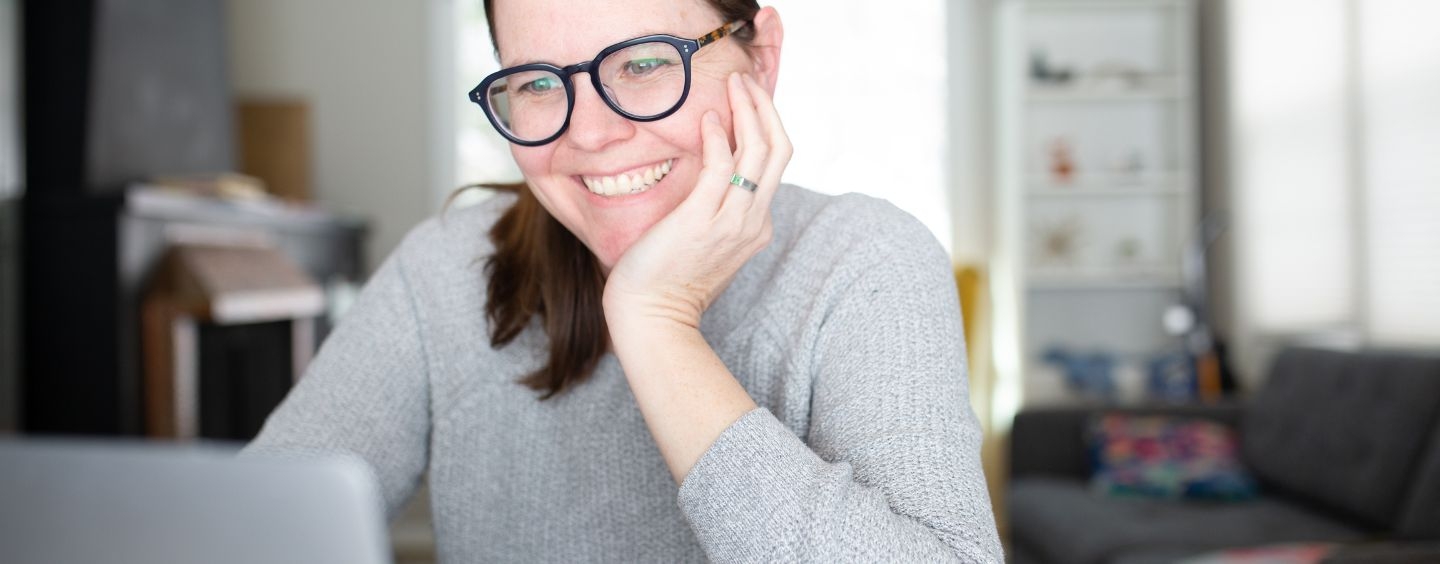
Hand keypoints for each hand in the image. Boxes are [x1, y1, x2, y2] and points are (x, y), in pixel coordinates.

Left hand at [602, 72, 792, 331]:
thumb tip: (710, 175)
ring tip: (733, 84)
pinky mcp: (702, 220)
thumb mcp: (706, 241)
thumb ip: (717, 210)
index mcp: (757, 225)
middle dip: (765, 107)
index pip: (775, 162)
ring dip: (748, 111)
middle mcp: (753, 222)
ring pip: (758, 153)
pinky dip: (718, 137)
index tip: (749, 98)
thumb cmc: (668, 280)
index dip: (767, 124)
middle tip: (745, 78)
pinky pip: (722, 168)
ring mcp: (732, 222)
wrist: (652, 316)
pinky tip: (707, 117)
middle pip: (779, 150)